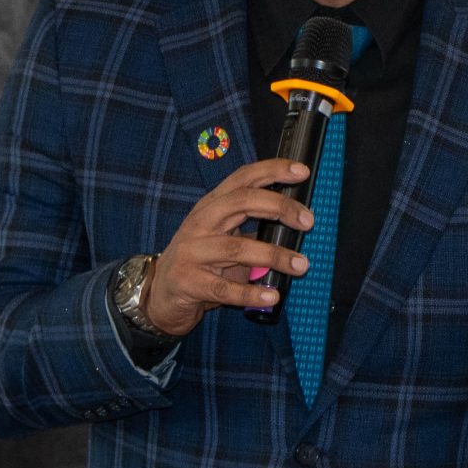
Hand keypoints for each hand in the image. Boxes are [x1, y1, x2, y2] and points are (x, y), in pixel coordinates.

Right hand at [145, 157, 315, 337]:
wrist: (160, 294)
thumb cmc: (200, 263)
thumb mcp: (224, 238)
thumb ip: (253, 230)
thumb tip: (295, 225)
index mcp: (211, 206)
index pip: (243, 178)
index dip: (273, 171)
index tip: (302, 171)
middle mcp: (200, 224)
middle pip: (241, 202)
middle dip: (279, 207)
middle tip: (308, 221)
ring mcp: (192, 253)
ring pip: (236, 249)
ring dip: (274, 256)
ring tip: (301, 266)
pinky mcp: (189, 282)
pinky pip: (225, 289)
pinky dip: (251, 293)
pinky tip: (271, 295)